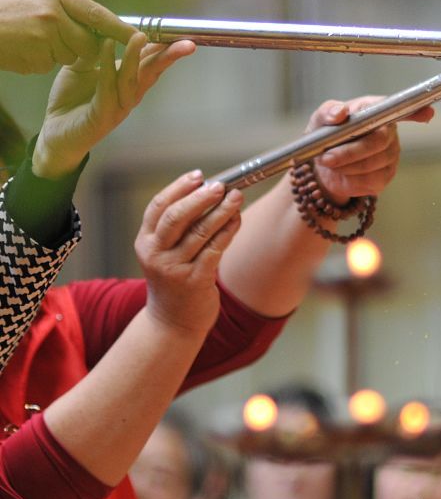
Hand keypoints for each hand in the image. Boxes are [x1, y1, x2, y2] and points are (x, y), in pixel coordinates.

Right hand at [0, 0, 135, 74]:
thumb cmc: (2, 5)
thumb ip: (63, 3)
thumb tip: (91, 18)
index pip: (98, 14)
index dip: (120, 29)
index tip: (139, 37)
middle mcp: (53, 15)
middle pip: (89, 42)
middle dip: (83, 47)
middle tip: (60, 38)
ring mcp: (45, 38)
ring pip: (71, 56)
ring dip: (58, 53)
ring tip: (32, 38)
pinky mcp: (37, 58)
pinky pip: (51, 65)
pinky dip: (40, 60)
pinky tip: (23, 48)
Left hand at [35, 35, 194, 177]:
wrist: (55, 132)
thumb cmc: (72, 100)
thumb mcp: (81, 67)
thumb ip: (94, 49)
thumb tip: (104, 25)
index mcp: (128, 82)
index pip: (151, 61)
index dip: (165, 47)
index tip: (181, 32)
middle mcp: (129, 95)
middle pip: (152, 72)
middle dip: (169, 56)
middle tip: (187, 43)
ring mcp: (118, 107)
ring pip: (132, 80)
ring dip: (138, 57)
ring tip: (141, 36)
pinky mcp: (102, 116)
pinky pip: (108, 88)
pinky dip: (109, 67)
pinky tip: (109, 47)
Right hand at [135, 172, 243, 338]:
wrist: (172, 322)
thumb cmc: (174, 280)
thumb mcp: (165, 253)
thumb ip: (179, 228)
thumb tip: (210, 192)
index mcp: (145, 242)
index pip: (159, 207)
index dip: (179, 188)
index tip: (199, 176)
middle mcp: (155, 254)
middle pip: (177, 217)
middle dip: (201, 197)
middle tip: (221, 185)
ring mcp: (174, 269)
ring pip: (200, 232)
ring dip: (221, 211)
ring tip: (237, 197)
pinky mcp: (195, 282)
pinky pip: (215, 250)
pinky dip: (228, 231)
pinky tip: (237, 220)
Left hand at [307, 95, 432, 204]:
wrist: (321, 167)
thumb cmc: (325, 136)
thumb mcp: (319, 120)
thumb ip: (327, 113)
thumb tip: (339, 113)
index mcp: (375, 110)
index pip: (401, 109)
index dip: (416, 112)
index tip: (428, 112)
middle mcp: (388, 132)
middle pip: (378, 142)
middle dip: (350, 152)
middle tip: (327, 157)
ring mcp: (390, 155)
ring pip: (371, 164)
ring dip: (345, 166)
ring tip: (329, 163)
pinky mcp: (386, 176)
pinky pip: (370, 181)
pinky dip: (350, 179)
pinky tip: (343, 173)